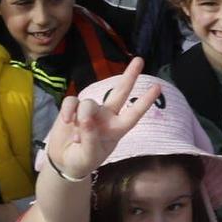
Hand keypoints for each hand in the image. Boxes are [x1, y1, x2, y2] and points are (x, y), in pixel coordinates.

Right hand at [41, 59, 162, 182]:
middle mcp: (106, 116)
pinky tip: (66, 122)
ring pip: (88, 102)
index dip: (145, 101)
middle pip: (120, 92)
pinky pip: (72, 102)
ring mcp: (90, 111)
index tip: (158, 87)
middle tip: (139, 60)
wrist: (63, 161)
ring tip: (76, 137)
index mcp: (116, 129)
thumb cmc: (82, 160)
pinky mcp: (73, 108)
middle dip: (129, 76)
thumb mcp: (89, 155)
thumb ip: (90, 136)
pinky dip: (68, 111)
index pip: (133, 114)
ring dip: (81, 118)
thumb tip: (86, 116)